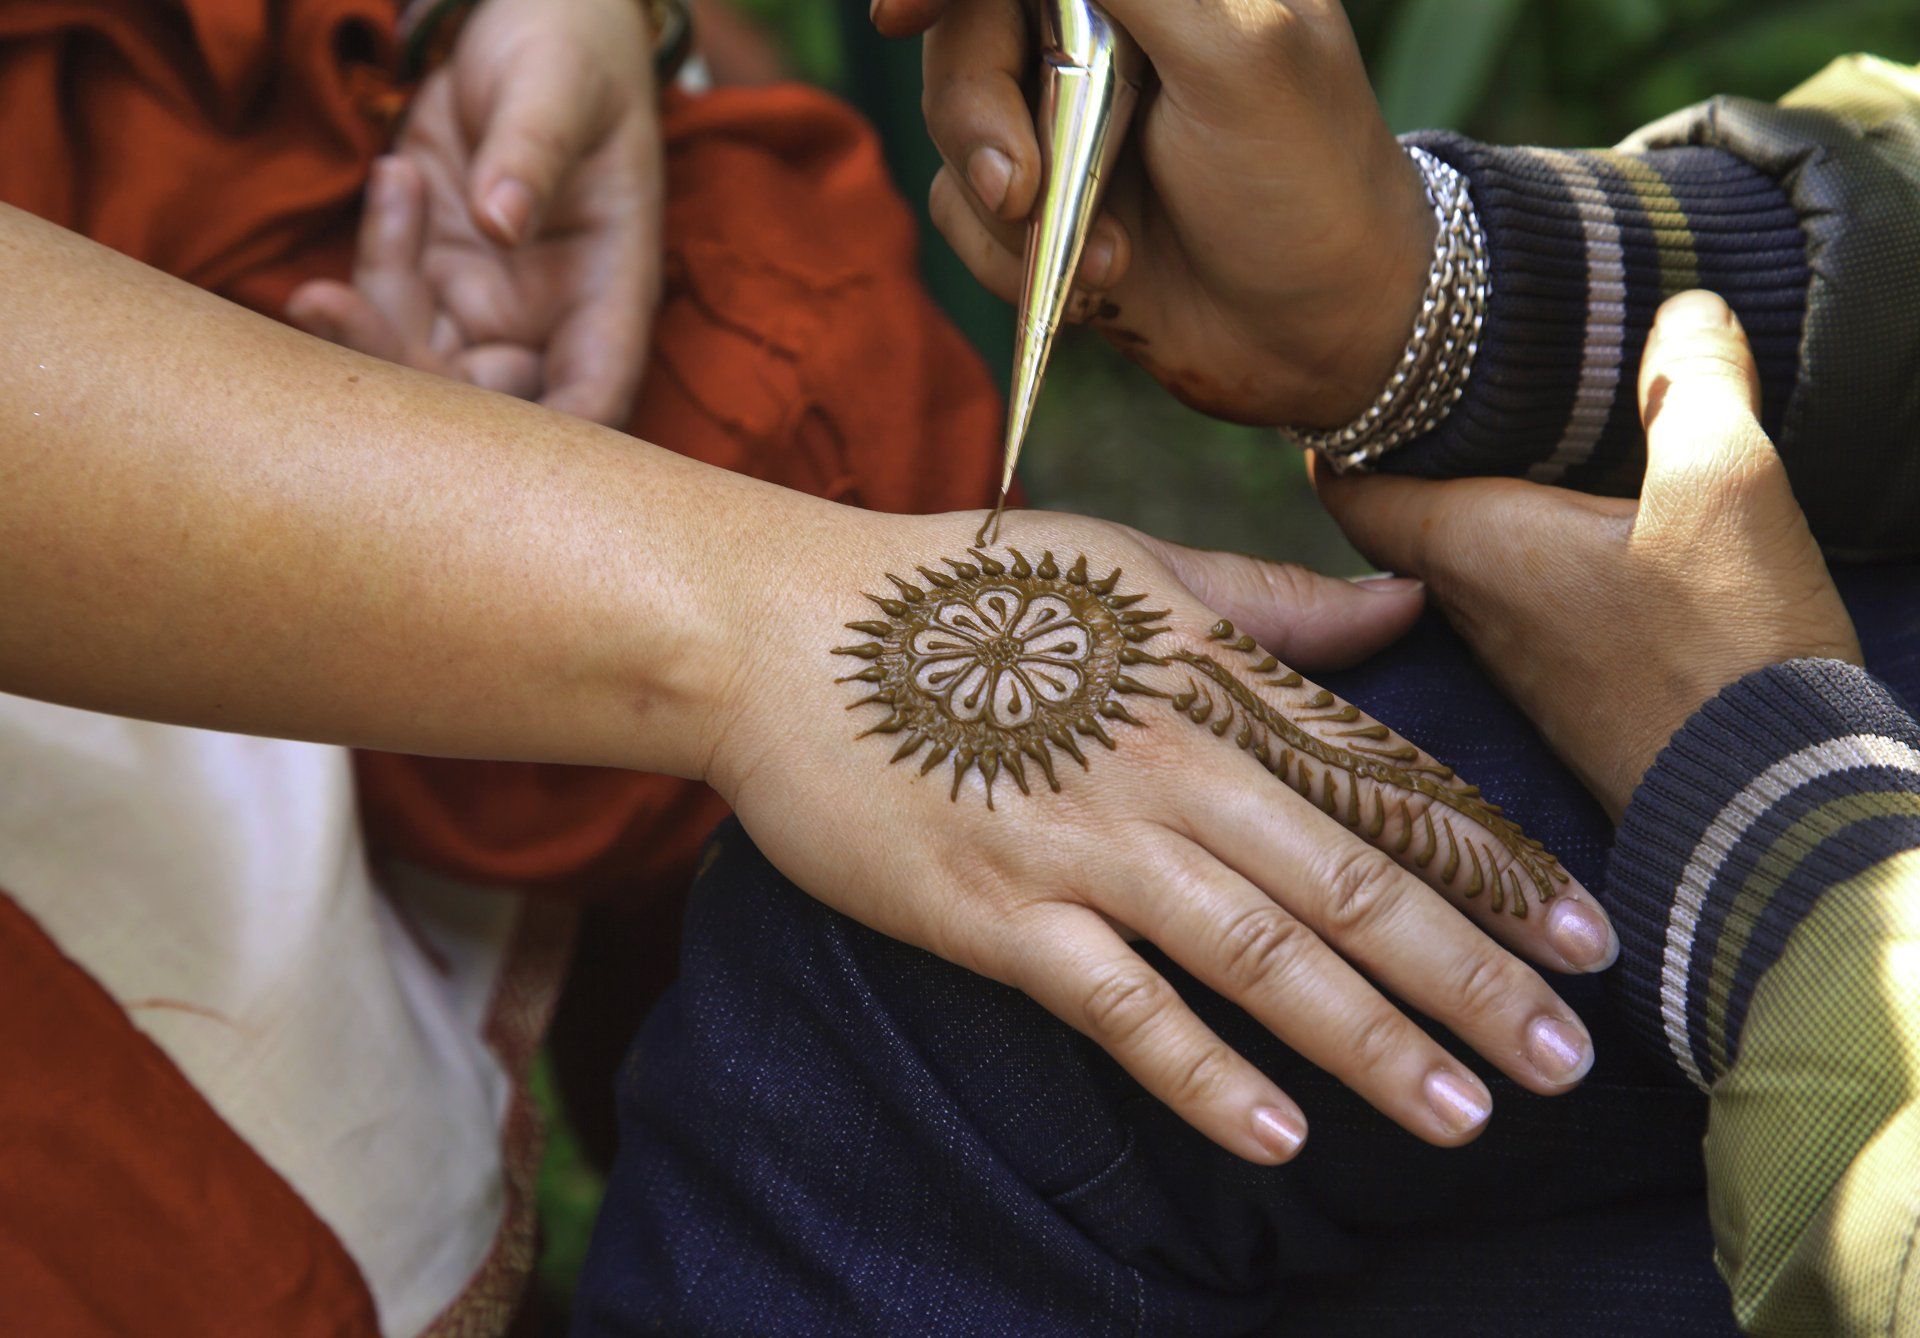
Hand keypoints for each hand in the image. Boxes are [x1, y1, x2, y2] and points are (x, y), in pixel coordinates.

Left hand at [287, 0, 663, 424]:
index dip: (545, 447)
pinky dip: (370, 259)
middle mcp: (552, 316)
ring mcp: (488, 299)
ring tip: (378, 204)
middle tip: (333, 305)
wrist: (528, 10)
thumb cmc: (571, 47)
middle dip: (407, 375)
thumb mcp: (559, 86)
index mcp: (611, 290)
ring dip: (369, 316)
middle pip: (486, 403)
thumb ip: (532, 149)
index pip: (591, 400)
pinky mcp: (433, 270)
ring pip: (421, 364)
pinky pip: (385, 303)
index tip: (469, 451)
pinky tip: (396, 174)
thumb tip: (503, 220)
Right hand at [701, 507, 1618, 1162]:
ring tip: (1466, 1113)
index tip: (1591, 939)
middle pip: (1351, 882)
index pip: (1384, 783)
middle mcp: (1170, 763)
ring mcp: (1086, 843)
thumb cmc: (958, 593)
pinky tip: (1282, 1134)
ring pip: (1262, 953)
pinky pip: (1123, 1007)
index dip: (1497, 866)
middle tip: (1571, 1060)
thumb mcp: (1123, 565)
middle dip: (1474, 976)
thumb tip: (1401, 600)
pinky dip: (1205, 1073)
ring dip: (1373, 1039)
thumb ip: (1268, 601)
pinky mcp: (999, 915)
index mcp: (1210, 676)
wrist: (783, 632)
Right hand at [878, 0, 1429, 426]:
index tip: (898, 14)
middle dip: (979, 117)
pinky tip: (1097, 283)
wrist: (1325, 338)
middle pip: (965, 34)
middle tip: (1021, 189)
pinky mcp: (1045, 205)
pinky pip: (962, 211)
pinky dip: (1010, 259)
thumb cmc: (1307, 185)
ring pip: (953, 127)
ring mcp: (1068, 120)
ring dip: (1009, 209)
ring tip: (1107, 256)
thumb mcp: (1234, 53)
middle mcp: (1103, 31)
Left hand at [1316, 291, 1862, 820]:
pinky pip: (1529, 600)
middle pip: (1404, 516)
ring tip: (1518, 433)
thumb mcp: (1724, 486)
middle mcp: (1470, 608)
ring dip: (1481, 501)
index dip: (1339, 426)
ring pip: (1468, 560)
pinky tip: (1593, 524)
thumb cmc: (1724, 649)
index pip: (1349, 485)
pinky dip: (1539, 551)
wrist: (1766, 808)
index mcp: (1470, 547)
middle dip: (1414, 451)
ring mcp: (1519, 659)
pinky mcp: (1573, 692)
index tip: (1345, 374)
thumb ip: (1694, 383)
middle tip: (1438, 383)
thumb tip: (1682, 307)